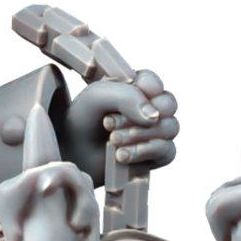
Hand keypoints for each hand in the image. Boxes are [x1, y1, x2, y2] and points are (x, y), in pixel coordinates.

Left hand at [58, 68, 179, 183]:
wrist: (71, 156)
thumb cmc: (81, 122)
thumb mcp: (97, 97)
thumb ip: (127, 97)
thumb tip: (154, 117)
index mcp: (134, 89)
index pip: (155, 83)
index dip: (148, 87)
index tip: (133, 93)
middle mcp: (148, 109)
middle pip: (169, 104)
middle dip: (141, 114)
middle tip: (108, 123)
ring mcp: (153, 133)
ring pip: (170, 128)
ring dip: (140, 134)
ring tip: (112, 140)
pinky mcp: (154, 156)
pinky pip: (168, 151)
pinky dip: (146, 152)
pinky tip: (122, 156)